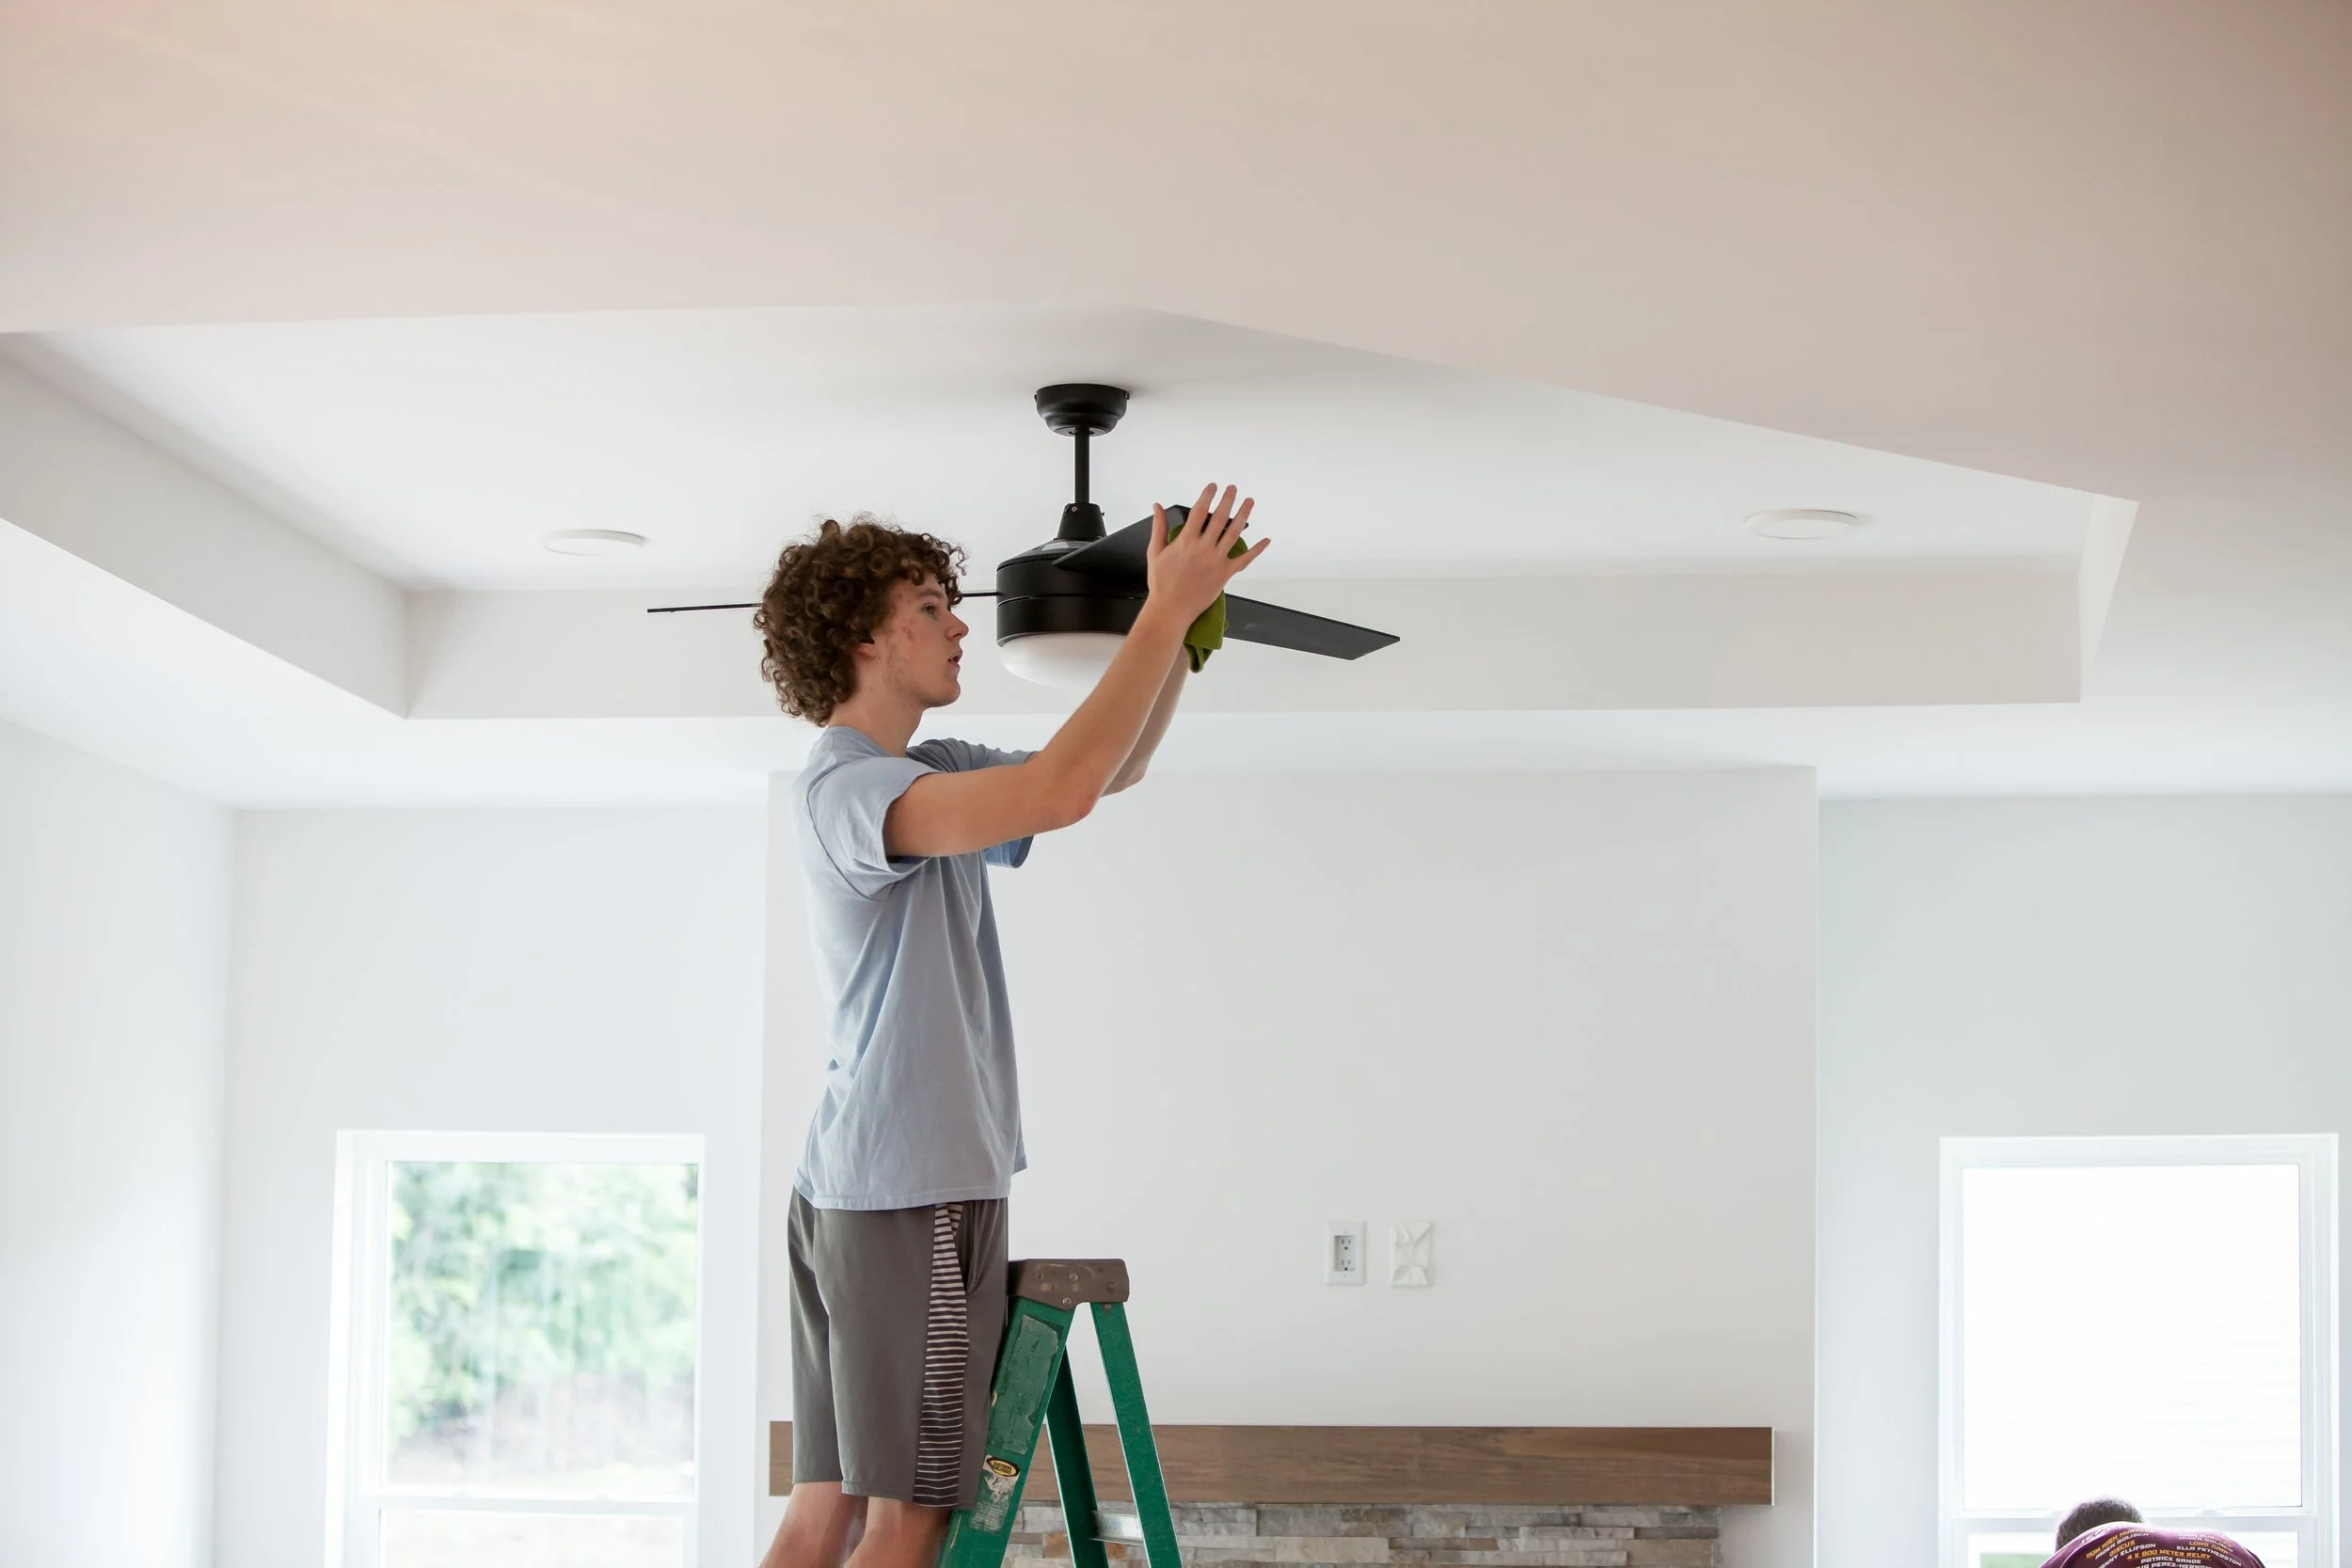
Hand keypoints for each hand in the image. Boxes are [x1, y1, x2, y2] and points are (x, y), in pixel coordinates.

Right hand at [1145, 483, 1268, 621]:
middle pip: (1219, 518)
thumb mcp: (1155, 552)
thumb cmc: (1161, 582)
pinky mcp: (1224, 574)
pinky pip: (1244, 560)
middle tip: (1233, 488)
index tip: (1213, 486)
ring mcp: (1216, 561)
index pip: (1199, 511)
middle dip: (1227, 500)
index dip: (1207, 496)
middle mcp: (1203, 548)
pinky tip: (1265, 540)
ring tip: (1249, 502)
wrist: (1170, 609)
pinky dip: (1256, 550)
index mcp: (1185, 541)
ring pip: (1234, 533)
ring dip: (1243, 515)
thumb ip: (1159, 527)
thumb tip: (1157, 506)